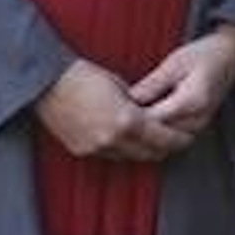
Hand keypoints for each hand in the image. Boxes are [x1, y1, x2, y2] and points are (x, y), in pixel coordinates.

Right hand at [34, 57, 189, 162]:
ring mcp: (96, 148)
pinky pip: (110, 156)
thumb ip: (139, 105)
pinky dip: (121, 150)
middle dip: (165, 148)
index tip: (187, 135)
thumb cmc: (84, 76)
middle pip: (151, 154)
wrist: (46, 83)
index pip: (165, 139)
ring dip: (143, 150)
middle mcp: (113, 140)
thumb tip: (151, 114)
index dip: (179, 139)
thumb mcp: (121, 86)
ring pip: (131, 158)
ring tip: (153, 141)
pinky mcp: (82, 151)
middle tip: (175, 140)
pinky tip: (126, 140)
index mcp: (127, 121)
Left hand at [123, 25, 234, 141]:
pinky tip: (143, 126)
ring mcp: (201, 125)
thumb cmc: (202, 54)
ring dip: (147, 137)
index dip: (131, 119)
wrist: (231, 56)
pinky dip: (158, 136)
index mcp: (192, 101)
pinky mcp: (199, 126)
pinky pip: (175, 139)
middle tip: (114, 122)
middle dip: (136, 131)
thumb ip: (152, 85)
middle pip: (160, 136)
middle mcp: (199, 118)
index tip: (112, 112)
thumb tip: (127, 100)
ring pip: (167, 143)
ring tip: (125, 126)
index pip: (154, 120)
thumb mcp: (174, 63)